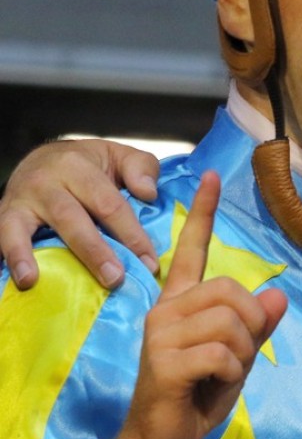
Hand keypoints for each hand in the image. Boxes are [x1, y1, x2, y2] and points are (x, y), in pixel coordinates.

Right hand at [0, 138, 159, 288]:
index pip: (109, 204)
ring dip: (41, 256)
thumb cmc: (89, 165)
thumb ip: (142, 168)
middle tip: (115, 278)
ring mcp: (23, 199)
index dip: (132, 235)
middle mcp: (48, 181)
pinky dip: (14, 256)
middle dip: (96, 251)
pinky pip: (5, 235)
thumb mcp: (119, 156)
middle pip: (73, 218)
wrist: (40, 158)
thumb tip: (148, 193)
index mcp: (80, 166)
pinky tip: (24, 279)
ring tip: (48, 282)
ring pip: (32, 229)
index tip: (149, 263)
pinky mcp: (5, 214)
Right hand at [101, 172, 287, 438]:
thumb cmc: (197, 395)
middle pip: (233, 290)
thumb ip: (257, 326)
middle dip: (251, 326)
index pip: (192, 250)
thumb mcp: (237, 356)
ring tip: (219, 374)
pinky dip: (232, 373)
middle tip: (234, 358)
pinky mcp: (163, 360)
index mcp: (181, 303)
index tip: (211, 176)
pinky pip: (224, 353)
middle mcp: (166, 309)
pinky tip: (211, 385)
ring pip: (232, 322)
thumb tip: (278, 295)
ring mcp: (161, 333)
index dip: (203, 213)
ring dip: (242, 354)